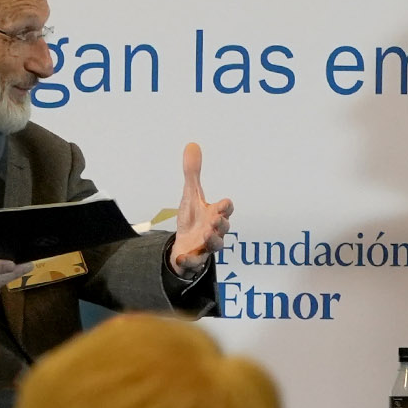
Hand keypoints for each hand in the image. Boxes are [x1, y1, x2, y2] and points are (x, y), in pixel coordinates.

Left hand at [170, 141, 232, 273]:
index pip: (225, 209)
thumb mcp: (191, 195)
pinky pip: (194, 262)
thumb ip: (193, 173)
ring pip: (216, 246)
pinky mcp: (196, 259)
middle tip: (215, 219)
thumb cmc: (193, 220)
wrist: (185, 245)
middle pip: (223, 228)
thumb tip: (192, 145)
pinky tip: (181, 258)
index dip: (225, 207)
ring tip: (207, 234)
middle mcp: (214, 230)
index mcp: (214, 214)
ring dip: (213, 240)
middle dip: (221, 223)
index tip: (224, 203)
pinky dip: (189, 262)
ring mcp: (206, 246)